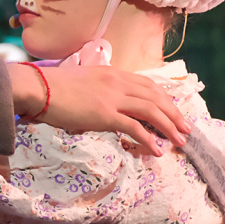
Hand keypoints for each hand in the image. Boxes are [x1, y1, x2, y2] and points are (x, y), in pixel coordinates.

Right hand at [14, 64, 189, 155]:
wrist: (39, 88)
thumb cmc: (53, 86)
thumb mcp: (83, 81)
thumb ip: (99, 89)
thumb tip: (104, 104)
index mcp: (113, 73)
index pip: (147, 85)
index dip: (164, 99)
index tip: (174, 110)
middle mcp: (117, 82)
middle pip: (155, 97)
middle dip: (174, 113)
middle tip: (186, 128)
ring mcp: (112, 98)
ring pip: (151, 111)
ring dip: (168, 126)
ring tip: (179, 140)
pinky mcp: (105, 114)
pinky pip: (134, 128)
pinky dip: (148, 139)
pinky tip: (156, 150)